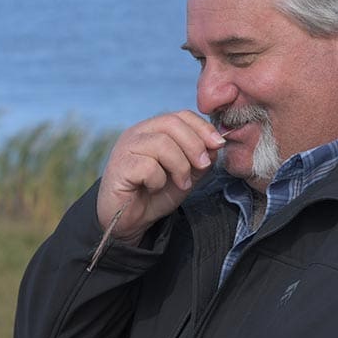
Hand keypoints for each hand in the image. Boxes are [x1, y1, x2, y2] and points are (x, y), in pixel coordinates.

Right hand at [96, 110, 226, 245]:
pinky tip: (154, 188)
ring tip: (181, 183)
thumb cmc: (154, 195)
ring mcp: (126, 148)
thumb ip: (200, 159)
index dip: (202, 127)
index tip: (218, 145)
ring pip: (162, 144)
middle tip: (203, 166)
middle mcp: (137, 133)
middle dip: (195, 145)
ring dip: (180, 166)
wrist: (130, 222)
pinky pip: (148, 166)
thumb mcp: (186, 175)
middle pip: (172, 124)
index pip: (180, 115)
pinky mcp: (119, 167)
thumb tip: (215, 145)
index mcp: (153, 130)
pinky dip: (158, 180)